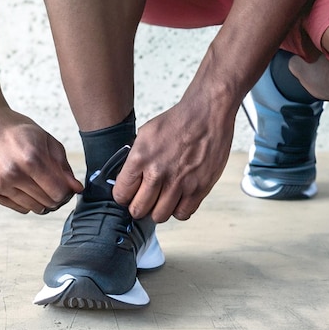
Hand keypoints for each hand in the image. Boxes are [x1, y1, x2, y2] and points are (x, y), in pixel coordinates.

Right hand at [0, 107, 82, 213]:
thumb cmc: (17, 130)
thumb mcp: (45, 139)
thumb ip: (63, 165)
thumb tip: (77, 189)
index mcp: (32, 158)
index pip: (59, 192)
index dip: (68, 191)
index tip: (67, 186)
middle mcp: (14, 173)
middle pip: (48, 203)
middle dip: (57, 197)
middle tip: (54, 185)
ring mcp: (0, 184)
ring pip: (34, 208)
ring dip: (42, 200)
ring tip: (39, 184)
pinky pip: (19, 208)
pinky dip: (27, 201)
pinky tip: (24, 185)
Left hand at [113, 99, 234, 222]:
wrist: (207, 114)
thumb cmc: (178, 122)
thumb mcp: (145, 134)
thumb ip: (134, 159)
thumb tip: (126, 179)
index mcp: (140, 157)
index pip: (121, 194)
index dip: (123, 196)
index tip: (128, 194)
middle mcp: (158, 172)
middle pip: (138, 210)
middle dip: (138, 207)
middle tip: (143, 200)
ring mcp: (179, 182)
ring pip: (159, 216)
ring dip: (158, 210)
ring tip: (161, 199)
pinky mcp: (199, 188)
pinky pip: (182, 214)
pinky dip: (178, 210)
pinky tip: (178, 198)